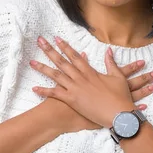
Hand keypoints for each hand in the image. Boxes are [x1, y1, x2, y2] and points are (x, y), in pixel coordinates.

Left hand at [30, 39, 152, 129]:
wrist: (119, 114)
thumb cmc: (120, 97)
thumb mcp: (118, 77)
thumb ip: (111, 63)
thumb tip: (108, 51)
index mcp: (90, 72)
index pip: (75, 56)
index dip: (65, 47)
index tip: (57, 39)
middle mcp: (80, 78)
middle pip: (62, 62)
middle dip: (50, 51)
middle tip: (40, 42)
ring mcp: (75, 89)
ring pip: (56, 76)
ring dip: (43, 68)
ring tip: (32, 62)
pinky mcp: (72, 100)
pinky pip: (56, 94)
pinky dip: (45, 91)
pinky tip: (34, 88)